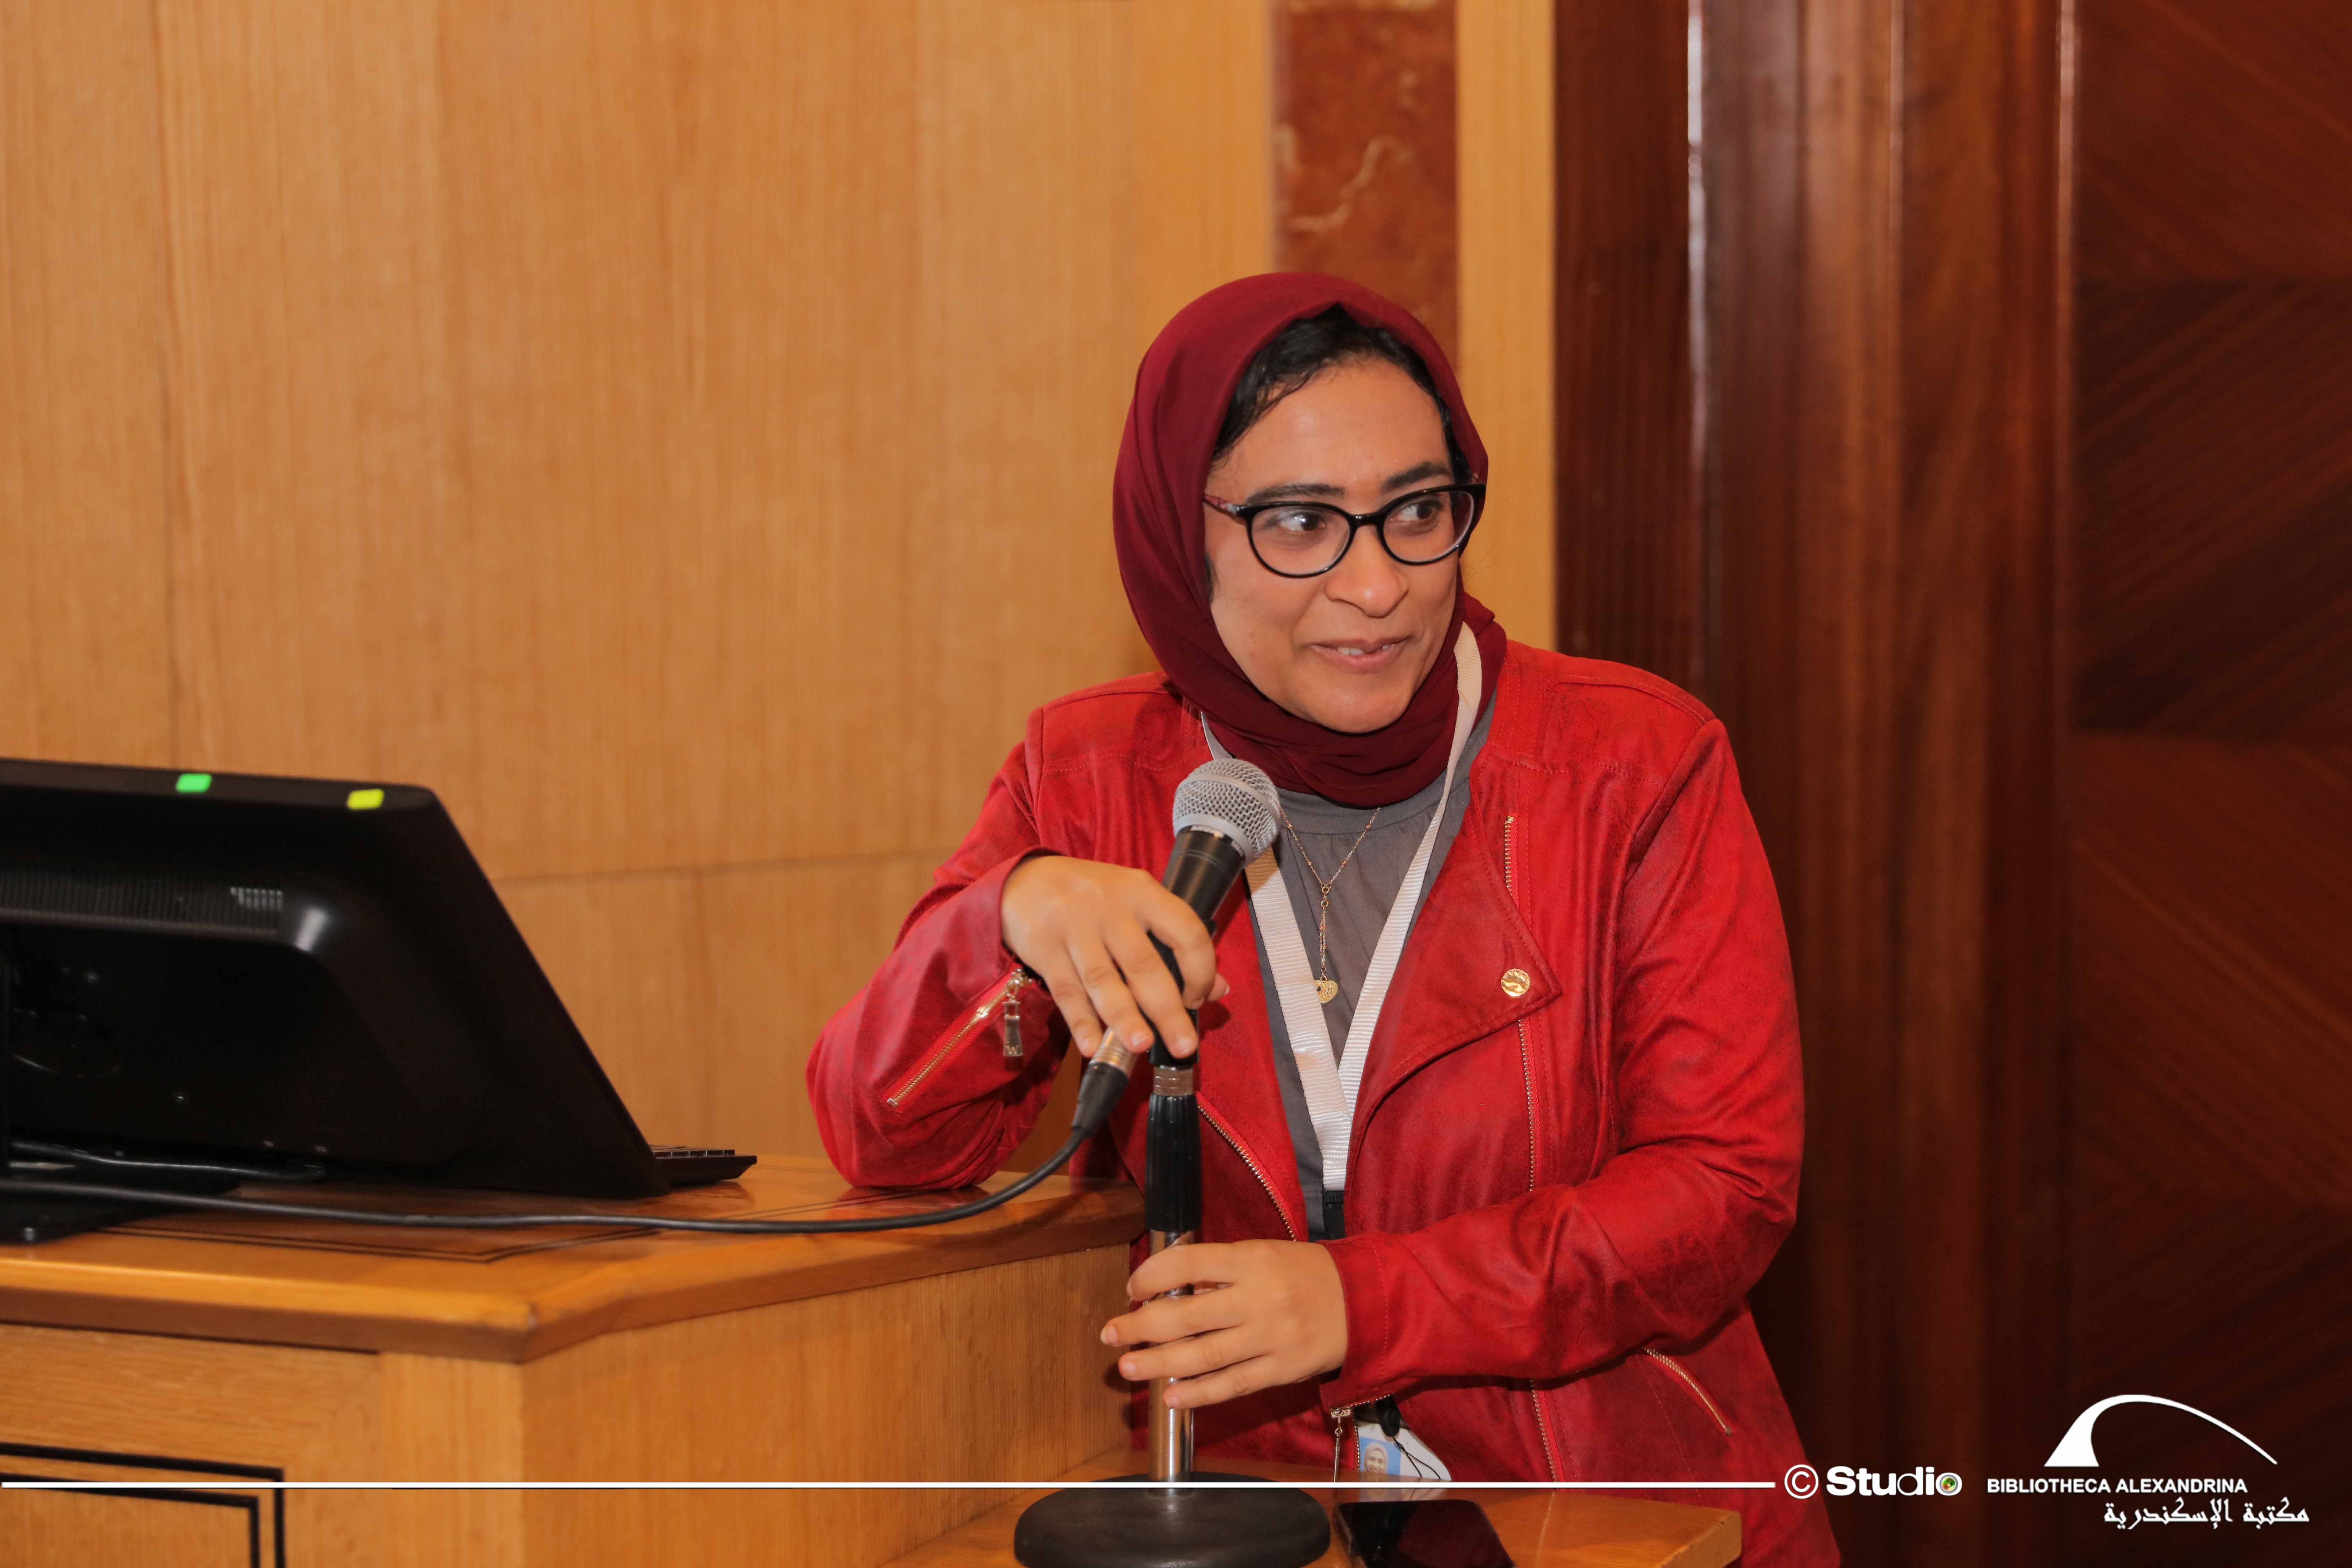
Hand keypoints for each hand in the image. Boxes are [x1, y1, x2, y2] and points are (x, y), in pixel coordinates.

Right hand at [1000, 855, 1228, 1058]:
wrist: (1025, 881)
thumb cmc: (1093, 897)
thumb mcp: (1138, 904)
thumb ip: (1177, 942)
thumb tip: (1220, 989)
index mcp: (1143, 893)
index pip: (1185, 930)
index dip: (1200, 969)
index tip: (1199, 999)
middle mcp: (1110, 909)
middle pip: (1144, 964)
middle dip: (1166, 1009)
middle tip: (1183, 1046)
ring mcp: (1075, 928)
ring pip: (1103, 979)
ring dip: (1123, 1017)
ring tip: (1140, 1047)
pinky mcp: (1043, 948)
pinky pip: (1066, 990)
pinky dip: (1079, 1021)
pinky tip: (1092, 1046)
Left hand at [1099, 1240, 1346, 1408]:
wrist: (1362, 1302)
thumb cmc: (1304, 1274)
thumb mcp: (1262, 1254)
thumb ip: (1219, 1271)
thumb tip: (1168, 1291)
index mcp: (1251, 1260)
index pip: (1187, 1262)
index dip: (1150, 1276)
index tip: (1132, 1289)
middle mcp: (1257, 1298)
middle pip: (1186, 1316)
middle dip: (1141, 1327)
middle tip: (1111, 1334)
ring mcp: (1269, 1337)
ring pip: (1203, 1356)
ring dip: (1159, 1364)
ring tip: (1128, 1367)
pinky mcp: (1281, 1370)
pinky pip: (1232, 1385)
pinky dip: (1198, 1394)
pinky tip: (1170, 1397)